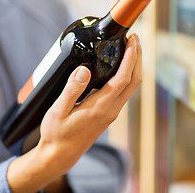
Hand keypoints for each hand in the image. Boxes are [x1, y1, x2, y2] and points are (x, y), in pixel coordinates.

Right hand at [7, 34, 141, 192]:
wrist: (59, 155)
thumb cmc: (56, 134)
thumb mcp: (58, 111)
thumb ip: (71, 90)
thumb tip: (84, 69)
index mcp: (100, 107)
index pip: (124, 78)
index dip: (131, 57)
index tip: (132, 40)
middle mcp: (110, 110)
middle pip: (134, 81)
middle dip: (138, 58)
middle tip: (133, 39)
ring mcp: (110, 114)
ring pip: (130, 87)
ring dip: (133, 67)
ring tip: (127, 49)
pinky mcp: (106, 115)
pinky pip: (123, 93)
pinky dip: (125, 77)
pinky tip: (116, 69)